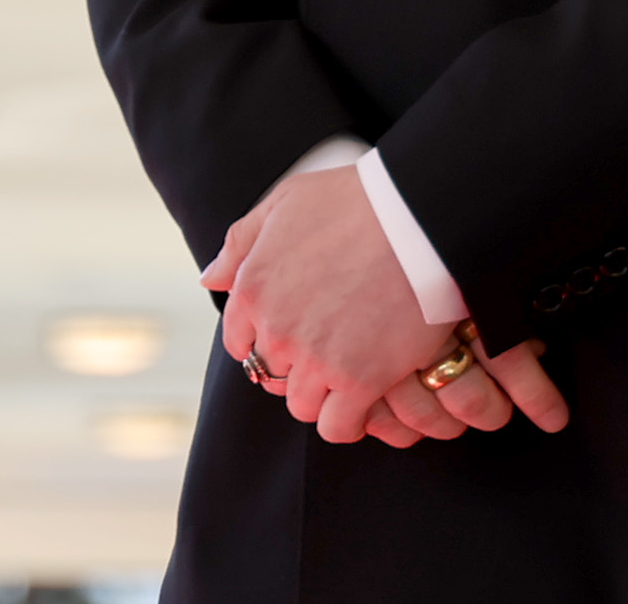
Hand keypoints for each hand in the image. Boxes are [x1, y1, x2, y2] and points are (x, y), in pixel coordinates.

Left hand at [203, 169, 569, 443]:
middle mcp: (275, 329)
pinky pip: (338, 426)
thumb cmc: (355, 202)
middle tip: (331, 354)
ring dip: (322, 396)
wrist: (416, 219)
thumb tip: (211, 279)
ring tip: (351, 376)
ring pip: (302, 405)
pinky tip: (367, 398)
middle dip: (296, 368)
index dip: (266, 342)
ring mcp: (314, 359)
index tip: (296, 337)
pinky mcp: (358, 381)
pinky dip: (349, 420)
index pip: (241, 342)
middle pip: (271, 375)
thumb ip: (242, 243)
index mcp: (253, 288)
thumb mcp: (285, 203)